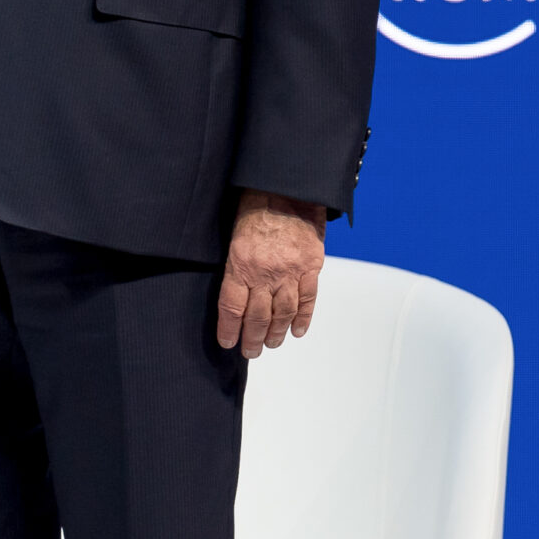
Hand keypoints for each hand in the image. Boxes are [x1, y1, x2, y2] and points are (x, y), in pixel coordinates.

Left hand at [216, 189, 326, 357]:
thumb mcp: (233, 231)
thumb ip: (234, 262)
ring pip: (283, 313)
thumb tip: (231, 288)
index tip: (227, 342)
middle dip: (252, 338)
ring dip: (276, 333)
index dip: (229, 328)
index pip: (232, 306)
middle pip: (258, 316)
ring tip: (270, 344)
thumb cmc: (256, 203)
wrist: (288, 186)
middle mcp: (265, 272)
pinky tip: (296, 331)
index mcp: (240, 263)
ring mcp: (290, 271)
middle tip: (250, 352)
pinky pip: (308, 299)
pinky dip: (303, 318)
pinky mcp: (311, 266)